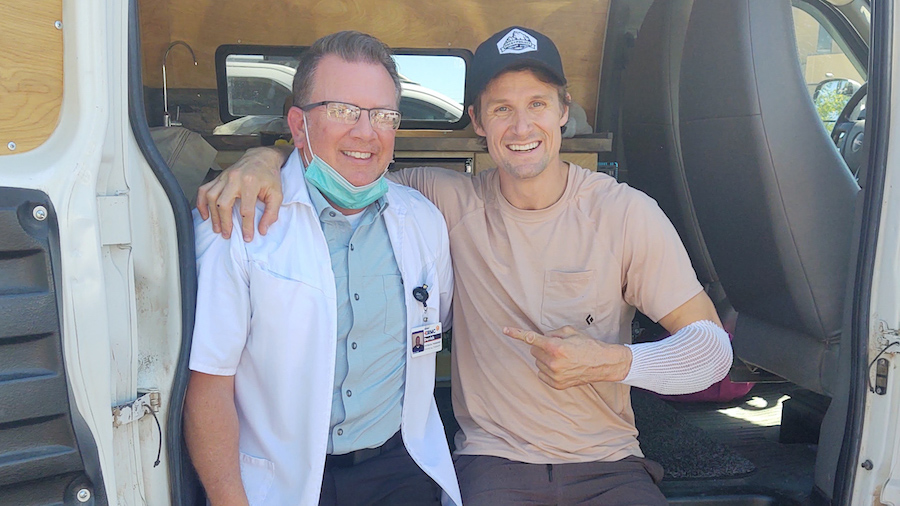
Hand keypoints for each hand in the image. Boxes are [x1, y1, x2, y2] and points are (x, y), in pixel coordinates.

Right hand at [196, 146, 288, 240]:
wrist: (261, 158)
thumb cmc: (269, 176)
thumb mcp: (277, 194)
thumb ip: (272, 213)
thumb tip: (263, 229)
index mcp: (251, 183)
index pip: (246, 210)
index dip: (246, 226)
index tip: (247, 237)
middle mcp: (235, 179)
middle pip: (224, 203)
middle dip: (224, 222)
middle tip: (227, 234)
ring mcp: (224, 177)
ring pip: (211, 197)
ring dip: (213, 215)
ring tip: (217, 228)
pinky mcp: (218, 177)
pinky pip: (204, 190)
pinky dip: (201, 203)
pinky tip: (205, 214)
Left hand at [503, 326, 632, 388]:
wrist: (602, 363)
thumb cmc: (587, 344)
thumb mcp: (570, 331)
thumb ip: (552, 333)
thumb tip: (541, 338)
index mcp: (555, 347)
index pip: (531, 339)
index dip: (516, 333)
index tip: (504, 329)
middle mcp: (553, 362)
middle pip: (534, 351)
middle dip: (541, 347)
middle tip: (557, 347)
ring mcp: (554, 375)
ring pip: (538, 362)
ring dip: (545, 358)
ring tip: (563, 358)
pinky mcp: (557, 385)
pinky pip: (542, 374)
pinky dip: (547, 369)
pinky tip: (561, 367)